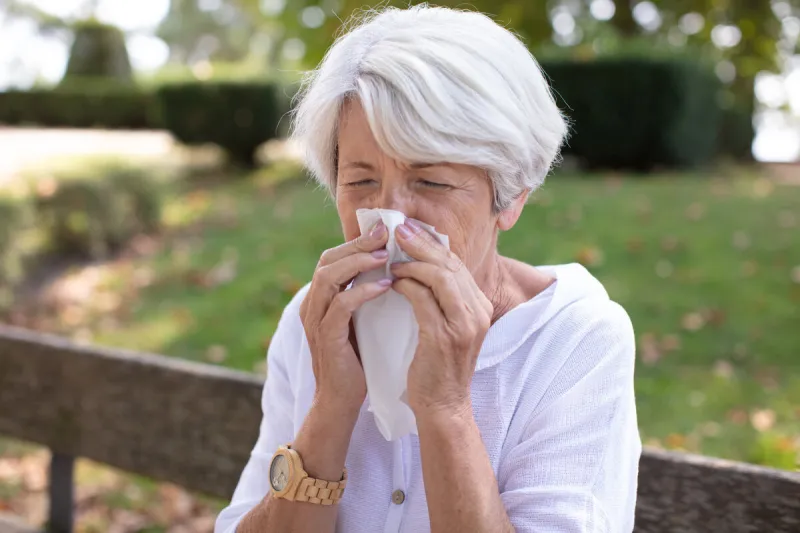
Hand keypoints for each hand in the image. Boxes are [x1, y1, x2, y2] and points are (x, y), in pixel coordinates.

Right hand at [299, 221, 390, 413]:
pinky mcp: (326, 338)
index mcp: (319, 298)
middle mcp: (312, 305)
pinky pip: (340, 306)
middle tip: (386, 234)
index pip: (332, 257)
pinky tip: (385, 286)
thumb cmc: (356, 359)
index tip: (385, 230)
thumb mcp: (360, 320)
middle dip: (357, 244)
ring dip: (358, 262)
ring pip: (329, 277)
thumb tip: (391, 267)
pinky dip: (362, 292)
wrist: (341, 401)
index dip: (356, 241)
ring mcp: (315, 321)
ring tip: (386, 255)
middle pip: (328, 260)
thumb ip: (364, 295)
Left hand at [390, 219, 492, 415]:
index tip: (409, 230)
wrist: (443, 407)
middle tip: (397, 231)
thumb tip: (420, 265)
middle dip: (421, 244)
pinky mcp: (444, 337)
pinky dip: (406, 286)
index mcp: (480, 306)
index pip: (456, 264)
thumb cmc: (438, 366)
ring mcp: (463, 325)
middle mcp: (477, 312)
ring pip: (440, 277)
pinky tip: (391, 282)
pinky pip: (423, 300)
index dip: (432, 244)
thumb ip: (441, 299)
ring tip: (391, 256)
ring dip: (412, 262)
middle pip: (450, 264)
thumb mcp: (448, 327)